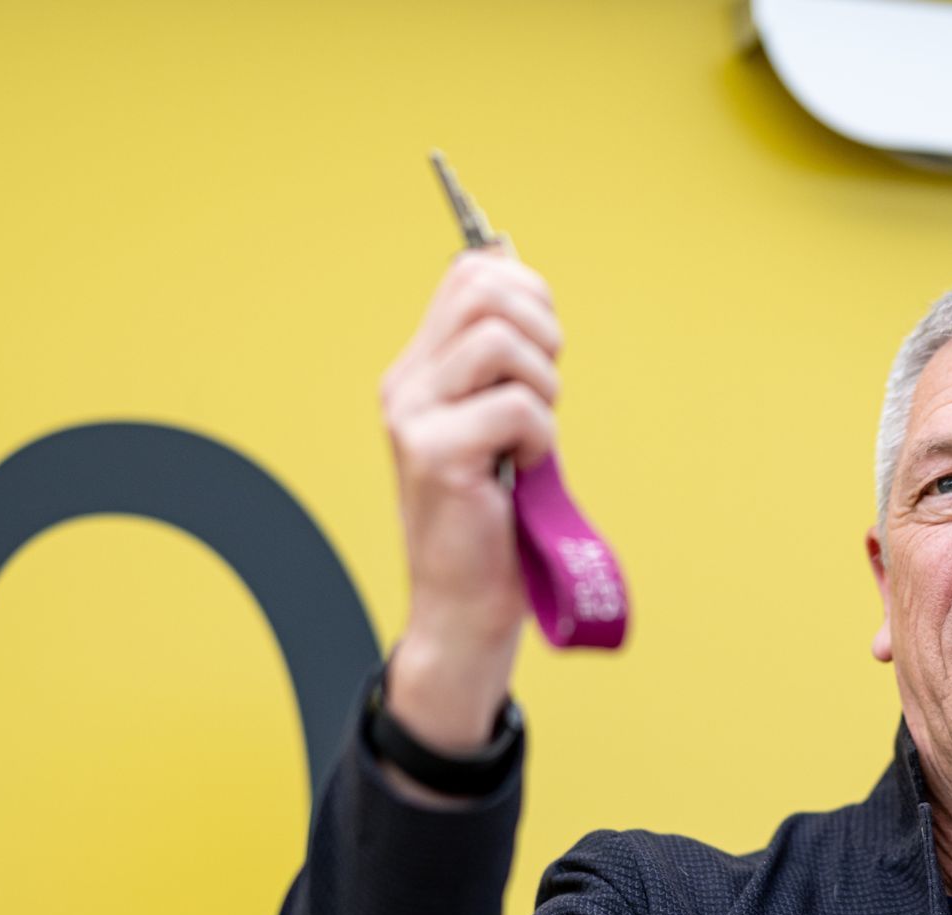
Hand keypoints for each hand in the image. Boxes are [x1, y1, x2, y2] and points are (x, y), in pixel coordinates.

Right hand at [376, 243, 562, 756]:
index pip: (470, 274)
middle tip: (545, 393)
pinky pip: (517, 408)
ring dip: (543, 388)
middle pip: (483, 288)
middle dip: (540, 329)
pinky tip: (523, 473)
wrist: (465, 605)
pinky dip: (542, 439)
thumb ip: (505, 365)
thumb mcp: (499, 428)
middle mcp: (405, 385)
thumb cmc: (497, 520)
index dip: (527, 292)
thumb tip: (526, 286)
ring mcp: (413, 417)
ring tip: (531, 440)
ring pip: (502, 341)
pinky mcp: (434, 454)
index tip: (546, 350)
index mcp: (418, 370)